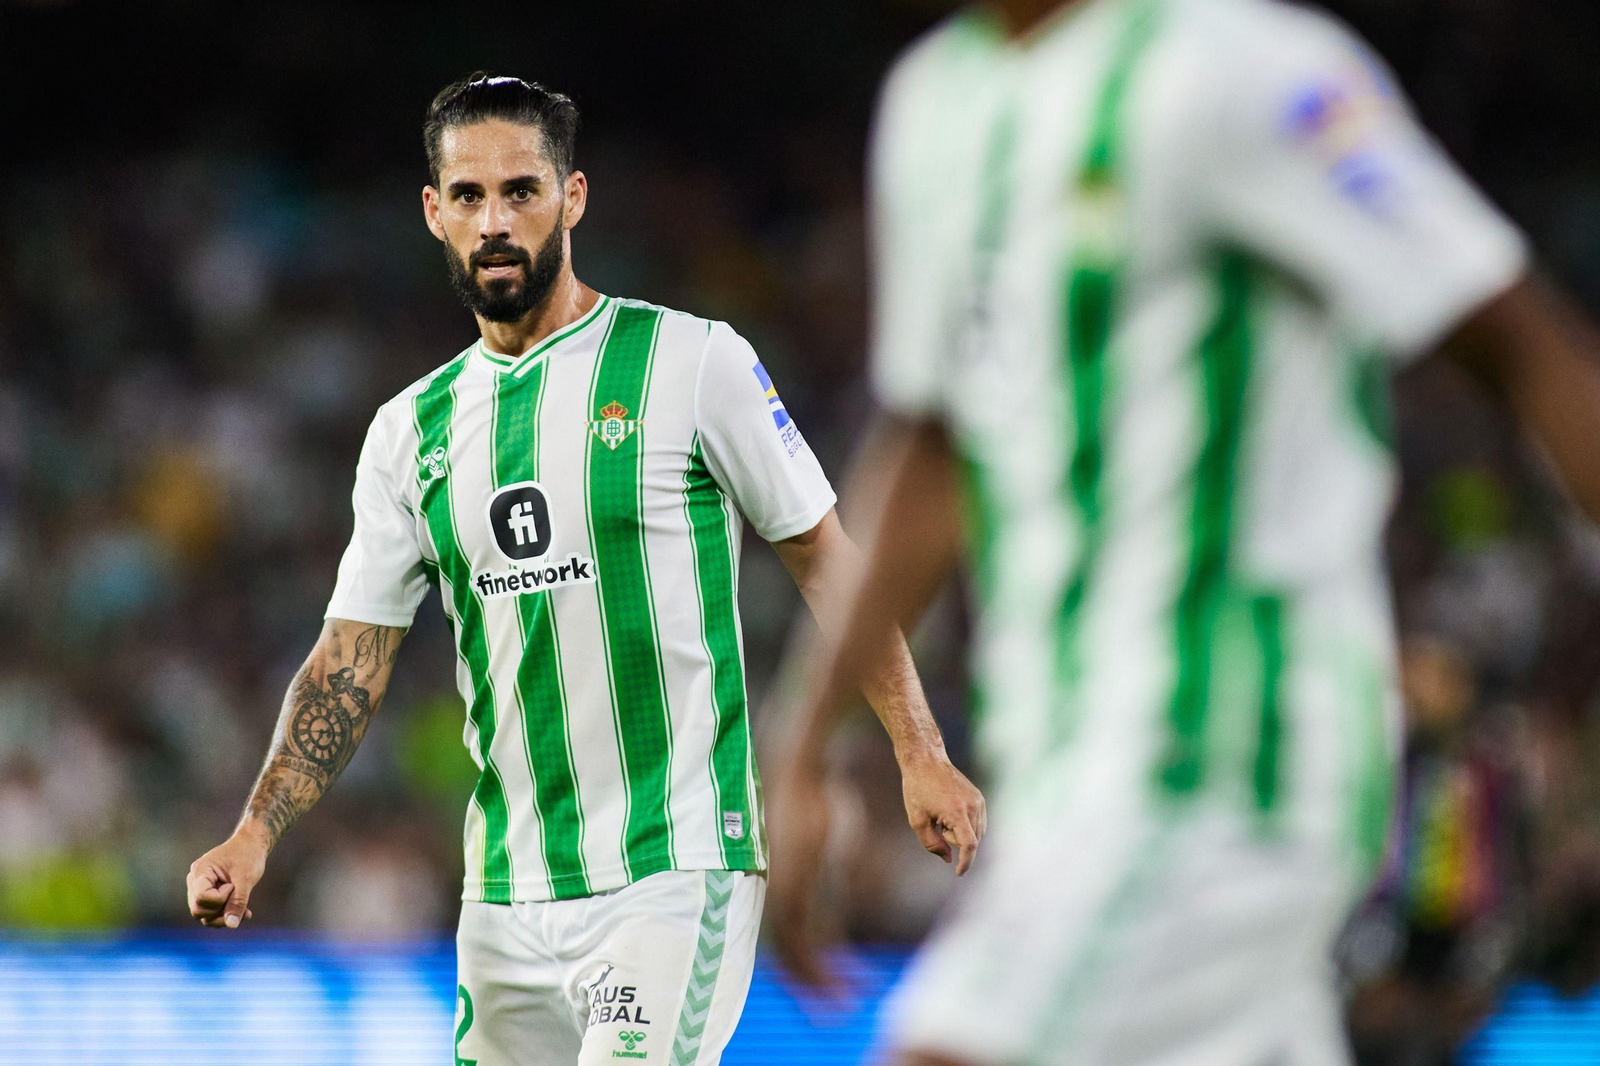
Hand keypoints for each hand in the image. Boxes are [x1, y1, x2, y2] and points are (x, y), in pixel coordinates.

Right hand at [186, 827, 267, 928]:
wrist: (252, 844)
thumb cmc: (248, 855)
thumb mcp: (246, 879)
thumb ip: (238, 902)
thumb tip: (232, 925)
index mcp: (201, 871)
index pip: (201, 897)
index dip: (219, 899)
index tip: (232, 886)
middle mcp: (195, 879)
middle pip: (198, 910)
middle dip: (220, 912)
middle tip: (240, 899)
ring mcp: (200, 886)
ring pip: (204, 914)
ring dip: (224, 916)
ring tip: (245, 910)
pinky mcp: (208, 892)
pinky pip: (211, 911)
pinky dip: (225, 913)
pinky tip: (243, 912)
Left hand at [765, 759, 842, 990]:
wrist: (807, 772)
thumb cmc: (820, 804)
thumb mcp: (827, 851)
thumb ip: (828, 882)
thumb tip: (837, 897)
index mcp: (779, 888)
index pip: (785, 944)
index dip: (803, 974)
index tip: (823, 995)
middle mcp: (775, 894)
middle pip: (786, 957)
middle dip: (809, 990)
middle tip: (832, 1015)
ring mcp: (782, 890)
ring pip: (795, 953)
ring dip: (821, 984)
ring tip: (846, 1003)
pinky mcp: (794, 882)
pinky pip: (808, 935)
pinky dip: (827, 962)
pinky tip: (851, 977)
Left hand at [899, 748, 985, 875]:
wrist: (926, 760)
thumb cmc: (917, 789)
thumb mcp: (918, 821)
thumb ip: (933, 844)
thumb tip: (949, 859)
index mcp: (958, 812)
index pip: (969, 845)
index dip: (966, 862)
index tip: (959, 873)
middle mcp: (973, 806)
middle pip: (971, 840)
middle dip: (954, 840)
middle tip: (937, 824)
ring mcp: (979, 800)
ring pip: (977, 833)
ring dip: (960, 833)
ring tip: (942, 815)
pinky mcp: (979, 797)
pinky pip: (978, 822)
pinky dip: (966, 826)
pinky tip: (950, 813)